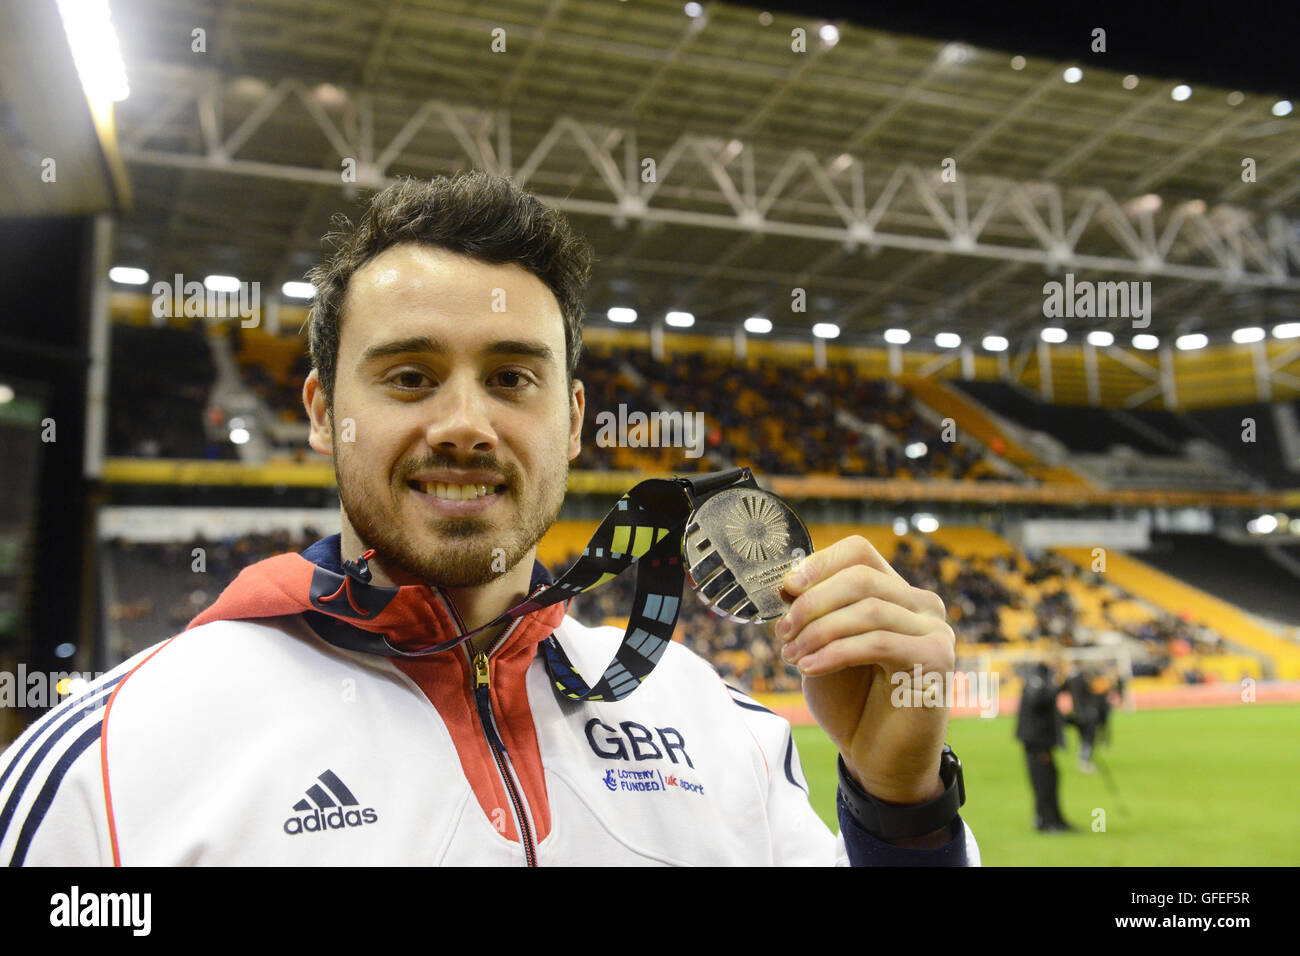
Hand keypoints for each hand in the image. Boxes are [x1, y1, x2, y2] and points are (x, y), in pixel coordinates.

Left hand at [774, 535, 955, 805]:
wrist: (878, 758)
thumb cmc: (850, 700)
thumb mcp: (820, 647)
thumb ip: (812, 615)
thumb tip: (787, 584)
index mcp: (893, 592)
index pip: (859, 552)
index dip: (819, 563)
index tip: (785, 587)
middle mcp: (920, 604)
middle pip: (861, 577)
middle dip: (813, 601)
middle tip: (783, 631)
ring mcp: (933, 629)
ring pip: (867, 609)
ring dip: (819, 631)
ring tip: (792, 655)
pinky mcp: (936, 658)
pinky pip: (878, 642)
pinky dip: (834, 652)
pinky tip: (809, 668)